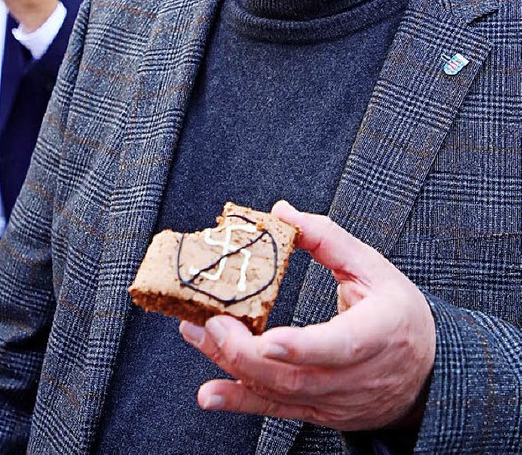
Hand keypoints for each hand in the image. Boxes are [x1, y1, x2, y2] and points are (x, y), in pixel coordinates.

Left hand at [179, 200, 434, 431]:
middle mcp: (357, 376)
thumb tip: (282, 212)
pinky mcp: (320, 412)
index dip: (303, 347)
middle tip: (211, 323)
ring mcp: (336, 401)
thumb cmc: (400, 314)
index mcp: (380, 333)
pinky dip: (239, 401)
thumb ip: (327, 238)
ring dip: (232, 367)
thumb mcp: (373, 268)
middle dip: (247, 353)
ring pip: (280, 392)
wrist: (428, 374)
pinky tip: (209, 394)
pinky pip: (276, 410)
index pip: (341, 346)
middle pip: (298, 376)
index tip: (268, 340)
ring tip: (196, 336)